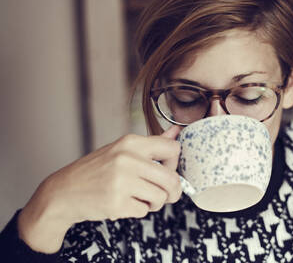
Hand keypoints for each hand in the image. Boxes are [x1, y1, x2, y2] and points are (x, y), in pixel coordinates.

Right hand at [17, 125, 181, 252]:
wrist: (64, 192)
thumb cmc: (96, 171)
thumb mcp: (122, 150)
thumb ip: (153, 144)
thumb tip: (177, 132)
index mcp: (130, 142)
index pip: (173, 148)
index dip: (174, 163)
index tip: (167, 170)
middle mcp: (127, 159)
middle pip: (172, 178)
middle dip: (173, 191)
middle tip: (165, 195)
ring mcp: (121, 181)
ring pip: (160, 197)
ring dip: (154, 203)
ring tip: (140, 198)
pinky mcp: (116, 203)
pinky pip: (144, 211)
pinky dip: (138, 211)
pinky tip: (124, 204)